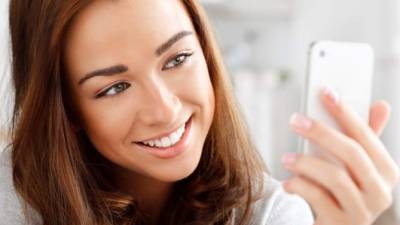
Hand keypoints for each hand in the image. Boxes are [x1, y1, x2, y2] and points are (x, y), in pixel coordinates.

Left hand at [281, 87, 399, 224]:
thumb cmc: (341, 190)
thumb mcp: (352, 165)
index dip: (346, 112)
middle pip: (352, 154)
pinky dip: (300, 186)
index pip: (367, 136)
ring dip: (306, 163)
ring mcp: (362, 211)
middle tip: (295, 120)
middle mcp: (380, 191)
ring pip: (335, 177)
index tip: (325, 91)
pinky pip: (319, 199)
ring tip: (285, 158)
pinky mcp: (340, 224)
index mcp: (386, 171)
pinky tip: (288, 184)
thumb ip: (363, 137)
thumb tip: (381, 104)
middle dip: (321, 133)